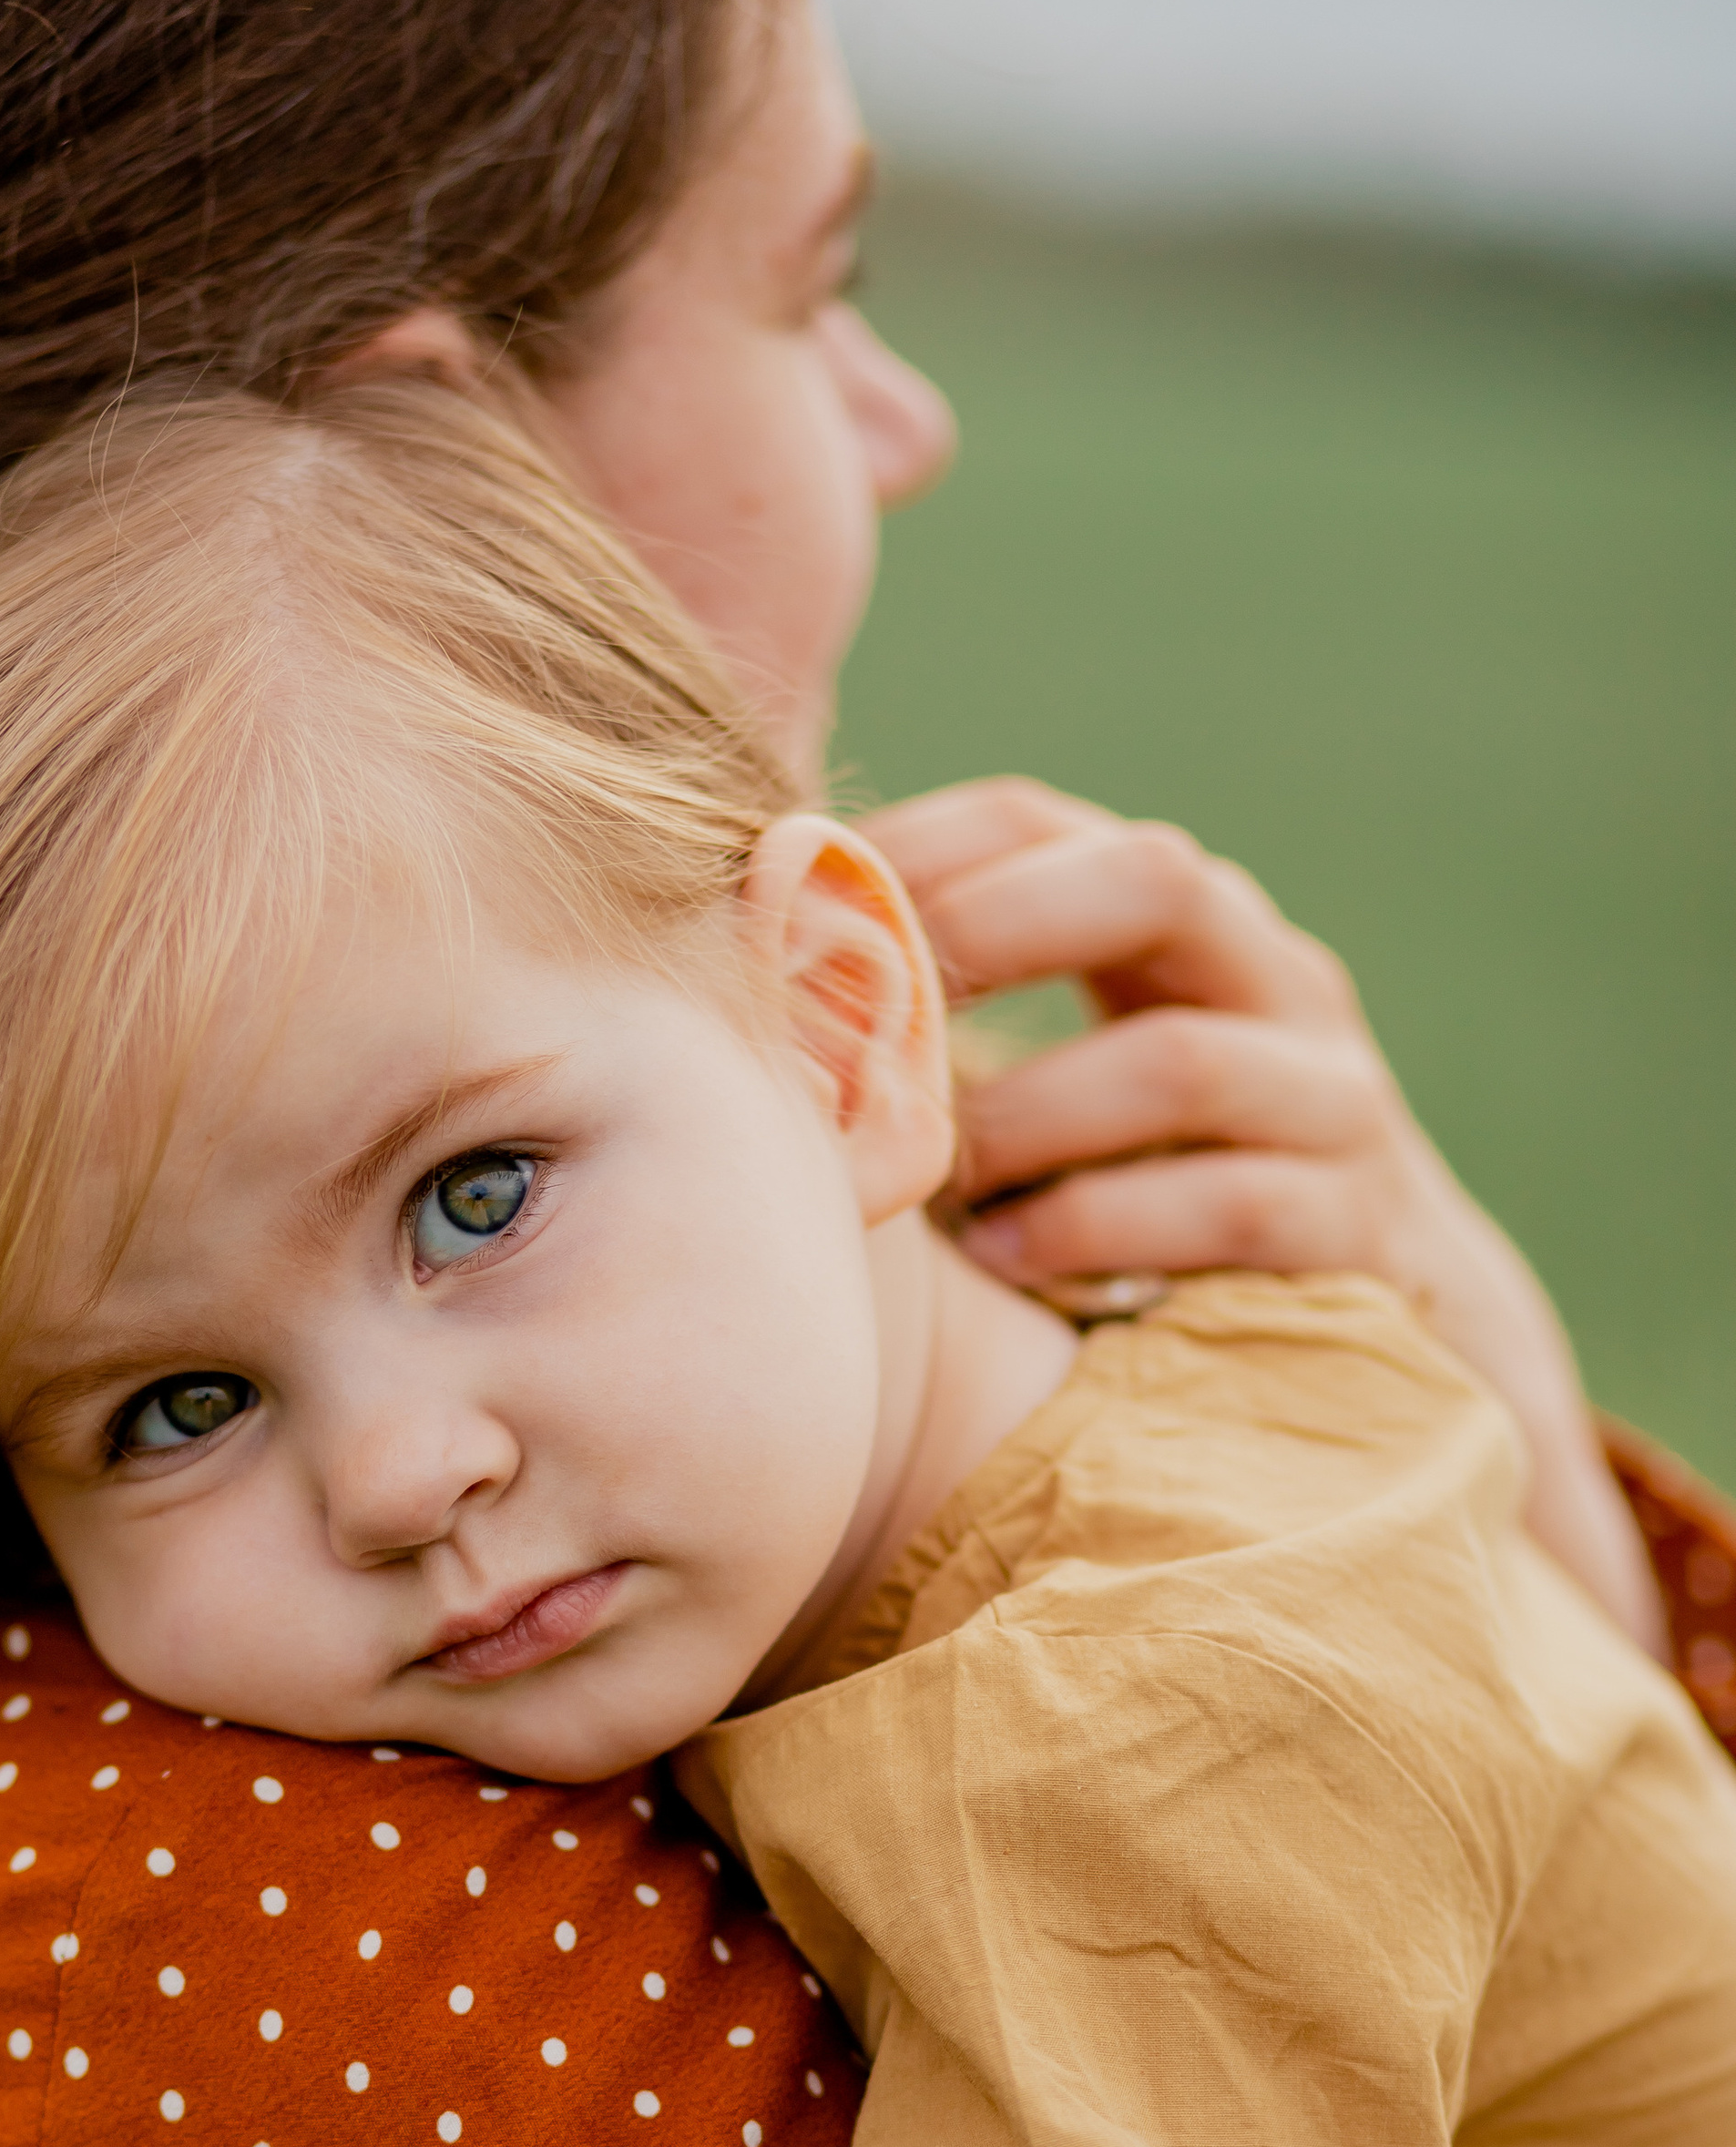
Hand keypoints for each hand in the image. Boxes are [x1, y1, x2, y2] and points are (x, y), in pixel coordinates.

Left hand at [858, 777, 1666, 1657]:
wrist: (1398, 1325)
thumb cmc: (1169, 1195)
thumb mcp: (1078, 1083)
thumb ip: (963, 1021)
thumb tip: (747, 976)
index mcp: (1181, 926)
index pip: (1044, 821)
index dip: (920, 841)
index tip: (802, 891)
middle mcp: (1274, 979)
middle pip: (1155, 879)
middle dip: (996, 930)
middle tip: (883, 1009)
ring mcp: (1331, 1097)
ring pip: (1178, 1062)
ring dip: (1030, 1117)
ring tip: (932, 1175)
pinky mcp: (1359, 1222)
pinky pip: (1228, 1207)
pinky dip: (1100, 1229)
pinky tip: (1010, 1261)